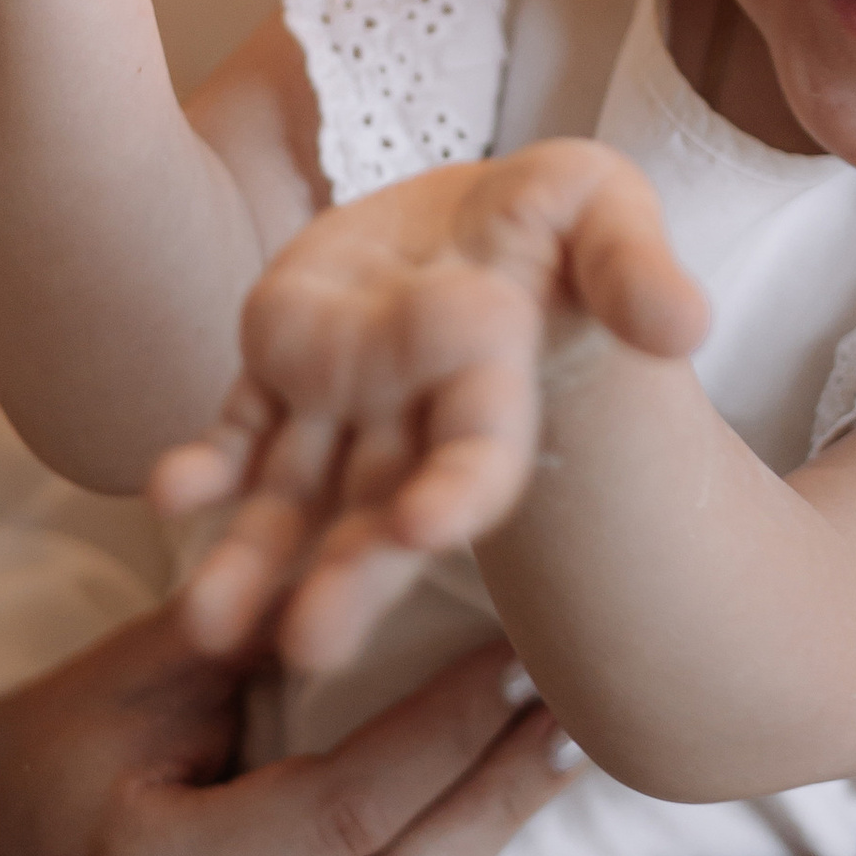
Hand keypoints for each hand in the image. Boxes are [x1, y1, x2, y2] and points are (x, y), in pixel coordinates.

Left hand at [156, 139, 709, 672]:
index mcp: (495, 387)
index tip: (425, 526)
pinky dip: (204, 470)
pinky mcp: (281, 376)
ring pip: (292, 499)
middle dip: (350, 577)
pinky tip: (169, 496)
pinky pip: (236, 434)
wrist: (480, 215)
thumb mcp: (603, 208)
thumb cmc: (558, 219)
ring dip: (254, 561)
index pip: (479, 455)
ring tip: (209, 626)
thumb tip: (685, 321)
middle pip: (379, 510)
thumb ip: (631, 264)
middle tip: (309, 647)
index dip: (456, 490)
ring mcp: (342, 407)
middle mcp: (414, 419)